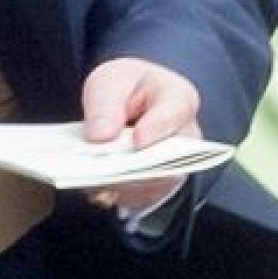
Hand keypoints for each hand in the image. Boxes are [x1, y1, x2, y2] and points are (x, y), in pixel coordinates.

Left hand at [79, 58, 200, 218]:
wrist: (126, 105)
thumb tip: (101, 136)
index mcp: (178, 98)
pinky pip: (139, 195)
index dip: (157, 128)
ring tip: (92, 177)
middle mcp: (185, 135)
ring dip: (120, 181)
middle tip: (103, 167)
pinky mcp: (157, 185)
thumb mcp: (108, 82)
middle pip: (167, 157)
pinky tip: (95, 184)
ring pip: (152, 182)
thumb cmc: (123, 89)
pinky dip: (115, 191)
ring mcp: (175, 164)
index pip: (173, 114)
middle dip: (133, 164)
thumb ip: (105, 104)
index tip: (138, 140)